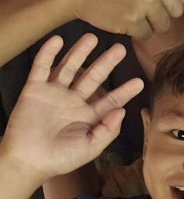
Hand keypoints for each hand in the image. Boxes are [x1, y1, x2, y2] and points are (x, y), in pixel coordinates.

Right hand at [1, 34, 144, 182]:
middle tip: (121, 49)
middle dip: (107, 63)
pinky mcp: (35, 89)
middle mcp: (73, 101)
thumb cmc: (61, 159)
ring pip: (69, 67)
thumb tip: (122, 111)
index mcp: (88, 116)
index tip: (139, 81)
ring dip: (80, 53)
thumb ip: (108, 131)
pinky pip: (41, 68)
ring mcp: (54, 94)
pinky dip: (48, 53)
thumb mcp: (90, 148)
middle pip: (93, 78)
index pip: (110, 100)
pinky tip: (57, 40)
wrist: (28, 160)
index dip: (124, 91)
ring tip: (92, 37)